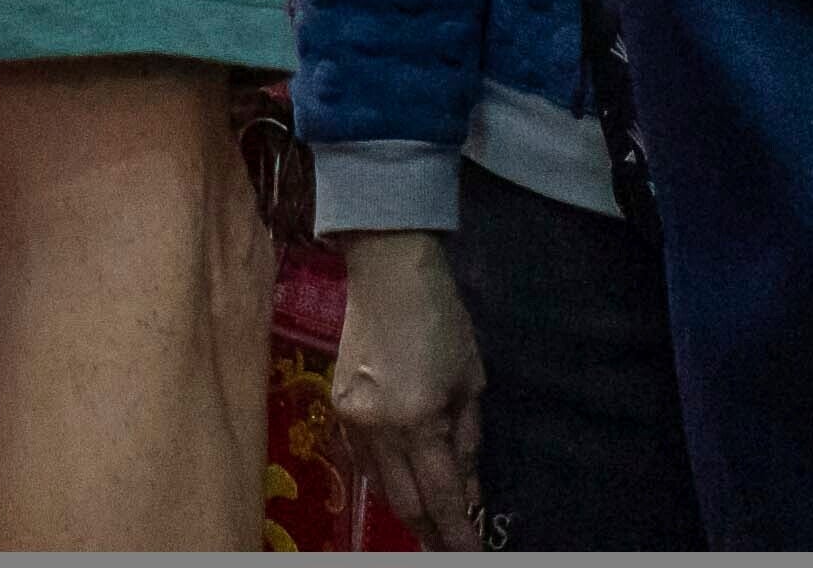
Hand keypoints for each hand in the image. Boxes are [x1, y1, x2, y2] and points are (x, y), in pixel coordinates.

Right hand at [325, 228, 484, 551]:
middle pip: (406, 504)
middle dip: (432, 533)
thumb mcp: (469, 382)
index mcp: (419, 419)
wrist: (386, 272)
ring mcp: (352, 421)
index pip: (443, 496)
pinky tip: (402, 486)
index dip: (459, 534)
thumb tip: (470, 493)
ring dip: (408, 510)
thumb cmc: (441, 320)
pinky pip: (363, 462)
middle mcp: (380, 429)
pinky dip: (385, 480)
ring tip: (432, 527)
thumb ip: (469, 442)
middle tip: (453, 547)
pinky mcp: (338, 409)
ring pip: (381, 487)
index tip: (473, 555)